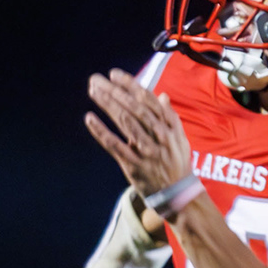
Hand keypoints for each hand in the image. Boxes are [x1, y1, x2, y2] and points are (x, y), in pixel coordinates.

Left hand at [83, 72, 192, 198]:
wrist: (178, 193)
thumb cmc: (176, 161)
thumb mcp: (178, 137)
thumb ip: (169, 116)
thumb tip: (162, 95)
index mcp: (170, 126)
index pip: (148, 100)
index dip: (130, 85)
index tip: (114, 74)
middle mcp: (159, 135)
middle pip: (134, 108)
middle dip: (114, 91)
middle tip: (96, 80)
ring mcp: (147, 151)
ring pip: (125, 123)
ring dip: (108, 105)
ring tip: (94, 91)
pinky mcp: (134, 165)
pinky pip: (115, 145)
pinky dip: (101, 131)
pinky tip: (89, 119)